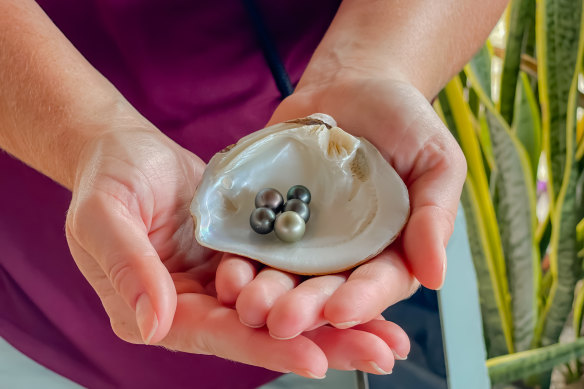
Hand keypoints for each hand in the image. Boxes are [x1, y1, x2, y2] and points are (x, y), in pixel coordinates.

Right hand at [65, 125, 409, 377]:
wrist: (126, 149)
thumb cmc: (107, 178)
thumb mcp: (103, 216)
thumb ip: (127, 267)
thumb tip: (154, 325)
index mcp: (156, 310)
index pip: (217, 336)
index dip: (267, 349)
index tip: (316, 360)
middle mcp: (193, 306)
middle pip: (262, 332)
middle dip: (321, 344)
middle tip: (379, 353)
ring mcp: (220, 283)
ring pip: (282, 309)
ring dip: (335, 322)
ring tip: (389, 337)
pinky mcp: (241, 257)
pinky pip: (286, 276)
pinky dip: (322, 285)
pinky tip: (364, 289)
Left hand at [215, 75, 465, 350]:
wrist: (351, 86)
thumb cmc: (404, 122)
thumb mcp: (436, 161)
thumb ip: (435, 215)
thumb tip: (437, 276)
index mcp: (390, 250)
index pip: (379, 283)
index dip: (362, 300)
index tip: (340, 311)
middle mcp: (345, 255)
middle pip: (326, 290)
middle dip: (305, 308)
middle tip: (283, 321)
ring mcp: (304, 239)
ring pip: (285, 276)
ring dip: (266, 294)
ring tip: (248, 304)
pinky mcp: (269, 219)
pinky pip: (253, 243)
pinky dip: (240, 259)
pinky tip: (227, 270)